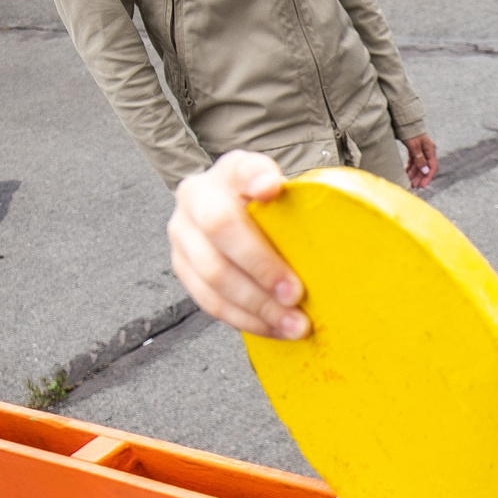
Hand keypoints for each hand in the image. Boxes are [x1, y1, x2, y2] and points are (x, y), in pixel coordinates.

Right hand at [168, 151, 307, 338]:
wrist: (235, 216)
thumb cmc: (272, 210)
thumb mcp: (285, 194)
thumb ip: (298, 199)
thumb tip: (314, 207)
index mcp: (229, 172)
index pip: (241, 169)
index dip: (255, 177)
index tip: (272, 188)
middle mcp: (197, 197)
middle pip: (220, 228)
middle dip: (260, 265)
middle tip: (295, 293)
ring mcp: (183, 234)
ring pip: (212, 274)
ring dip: (256, 305)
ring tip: (293, 324)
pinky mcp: (183, 268)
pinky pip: (209, 301)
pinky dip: (245, 319)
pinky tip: (274, 328)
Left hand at [402, 133, 437, 189]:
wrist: (404, 121)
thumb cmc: (410, 132)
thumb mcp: (414, 147)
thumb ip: (420, 159)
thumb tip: (426, 171)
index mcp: (430, 149)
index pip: (432, 167)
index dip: (427, 177)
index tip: (422, 185)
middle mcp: (427, 151)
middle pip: (425, 167)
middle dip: (419, 177)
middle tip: (413, 186)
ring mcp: (420, 150)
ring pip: (419, 165)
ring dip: (414, 174)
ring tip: (408, 181)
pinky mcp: (414, 150)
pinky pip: (413, 161)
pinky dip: (410, 168)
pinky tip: (406, 173)